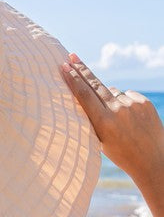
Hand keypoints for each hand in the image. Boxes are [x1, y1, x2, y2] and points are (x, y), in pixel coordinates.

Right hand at [60, 53, 163, 183]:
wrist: (153, 160)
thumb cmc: (122, 153)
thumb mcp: (101, 140)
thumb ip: (96, 116)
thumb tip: (96, 90)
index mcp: (103, 123)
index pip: (84, 95)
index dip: (73, 79)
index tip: (64, 66)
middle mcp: (117, 111)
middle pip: (95, 84)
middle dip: (82, 70)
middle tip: (71, 56)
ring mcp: (132, 105)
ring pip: (113, 93)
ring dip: (110, 100)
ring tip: (119, 121)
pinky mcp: (144, 102)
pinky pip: (127, 95)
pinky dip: (125, 102)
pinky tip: (131, 118)